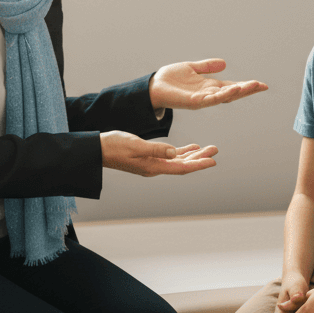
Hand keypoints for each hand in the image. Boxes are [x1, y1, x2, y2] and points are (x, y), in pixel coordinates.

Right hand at [99, 132, 217, 176]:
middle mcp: (155, 167)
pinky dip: (181, 152)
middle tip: (215, 150)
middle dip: (200, 158)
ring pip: (178, 160)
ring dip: (193, 154)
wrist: (98, 149)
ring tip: (208, 148)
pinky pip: (170, 156)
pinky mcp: (149, 158)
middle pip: (183, 164)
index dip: (199, 164)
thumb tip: (175, 152)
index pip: (181, 167)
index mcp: (153, 166)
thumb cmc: (114, 146)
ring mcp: (152, 163)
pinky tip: (190, 147)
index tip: (213, 161)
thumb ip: (156, 149)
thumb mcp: (136, 145)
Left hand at [149, 59, 267, 110]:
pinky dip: (223, 94)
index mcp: (209, 86)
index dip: (246, 85)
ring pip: (225, 96)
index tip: (261, 84)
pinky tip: (233, 88)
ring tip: (253, 86)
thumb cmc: (170, 80)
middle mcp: (209, 94)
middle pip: (233, 92)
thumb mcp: (192, 68)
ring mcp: (203, 99)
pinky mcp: (194, 102)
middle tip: (263, 86)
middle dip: (248, 90)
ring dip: (239, 92)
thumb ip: (207, 66)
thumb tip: (224, 63)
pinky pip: (211, 99)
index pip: (232, 86)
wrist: (153, 87)